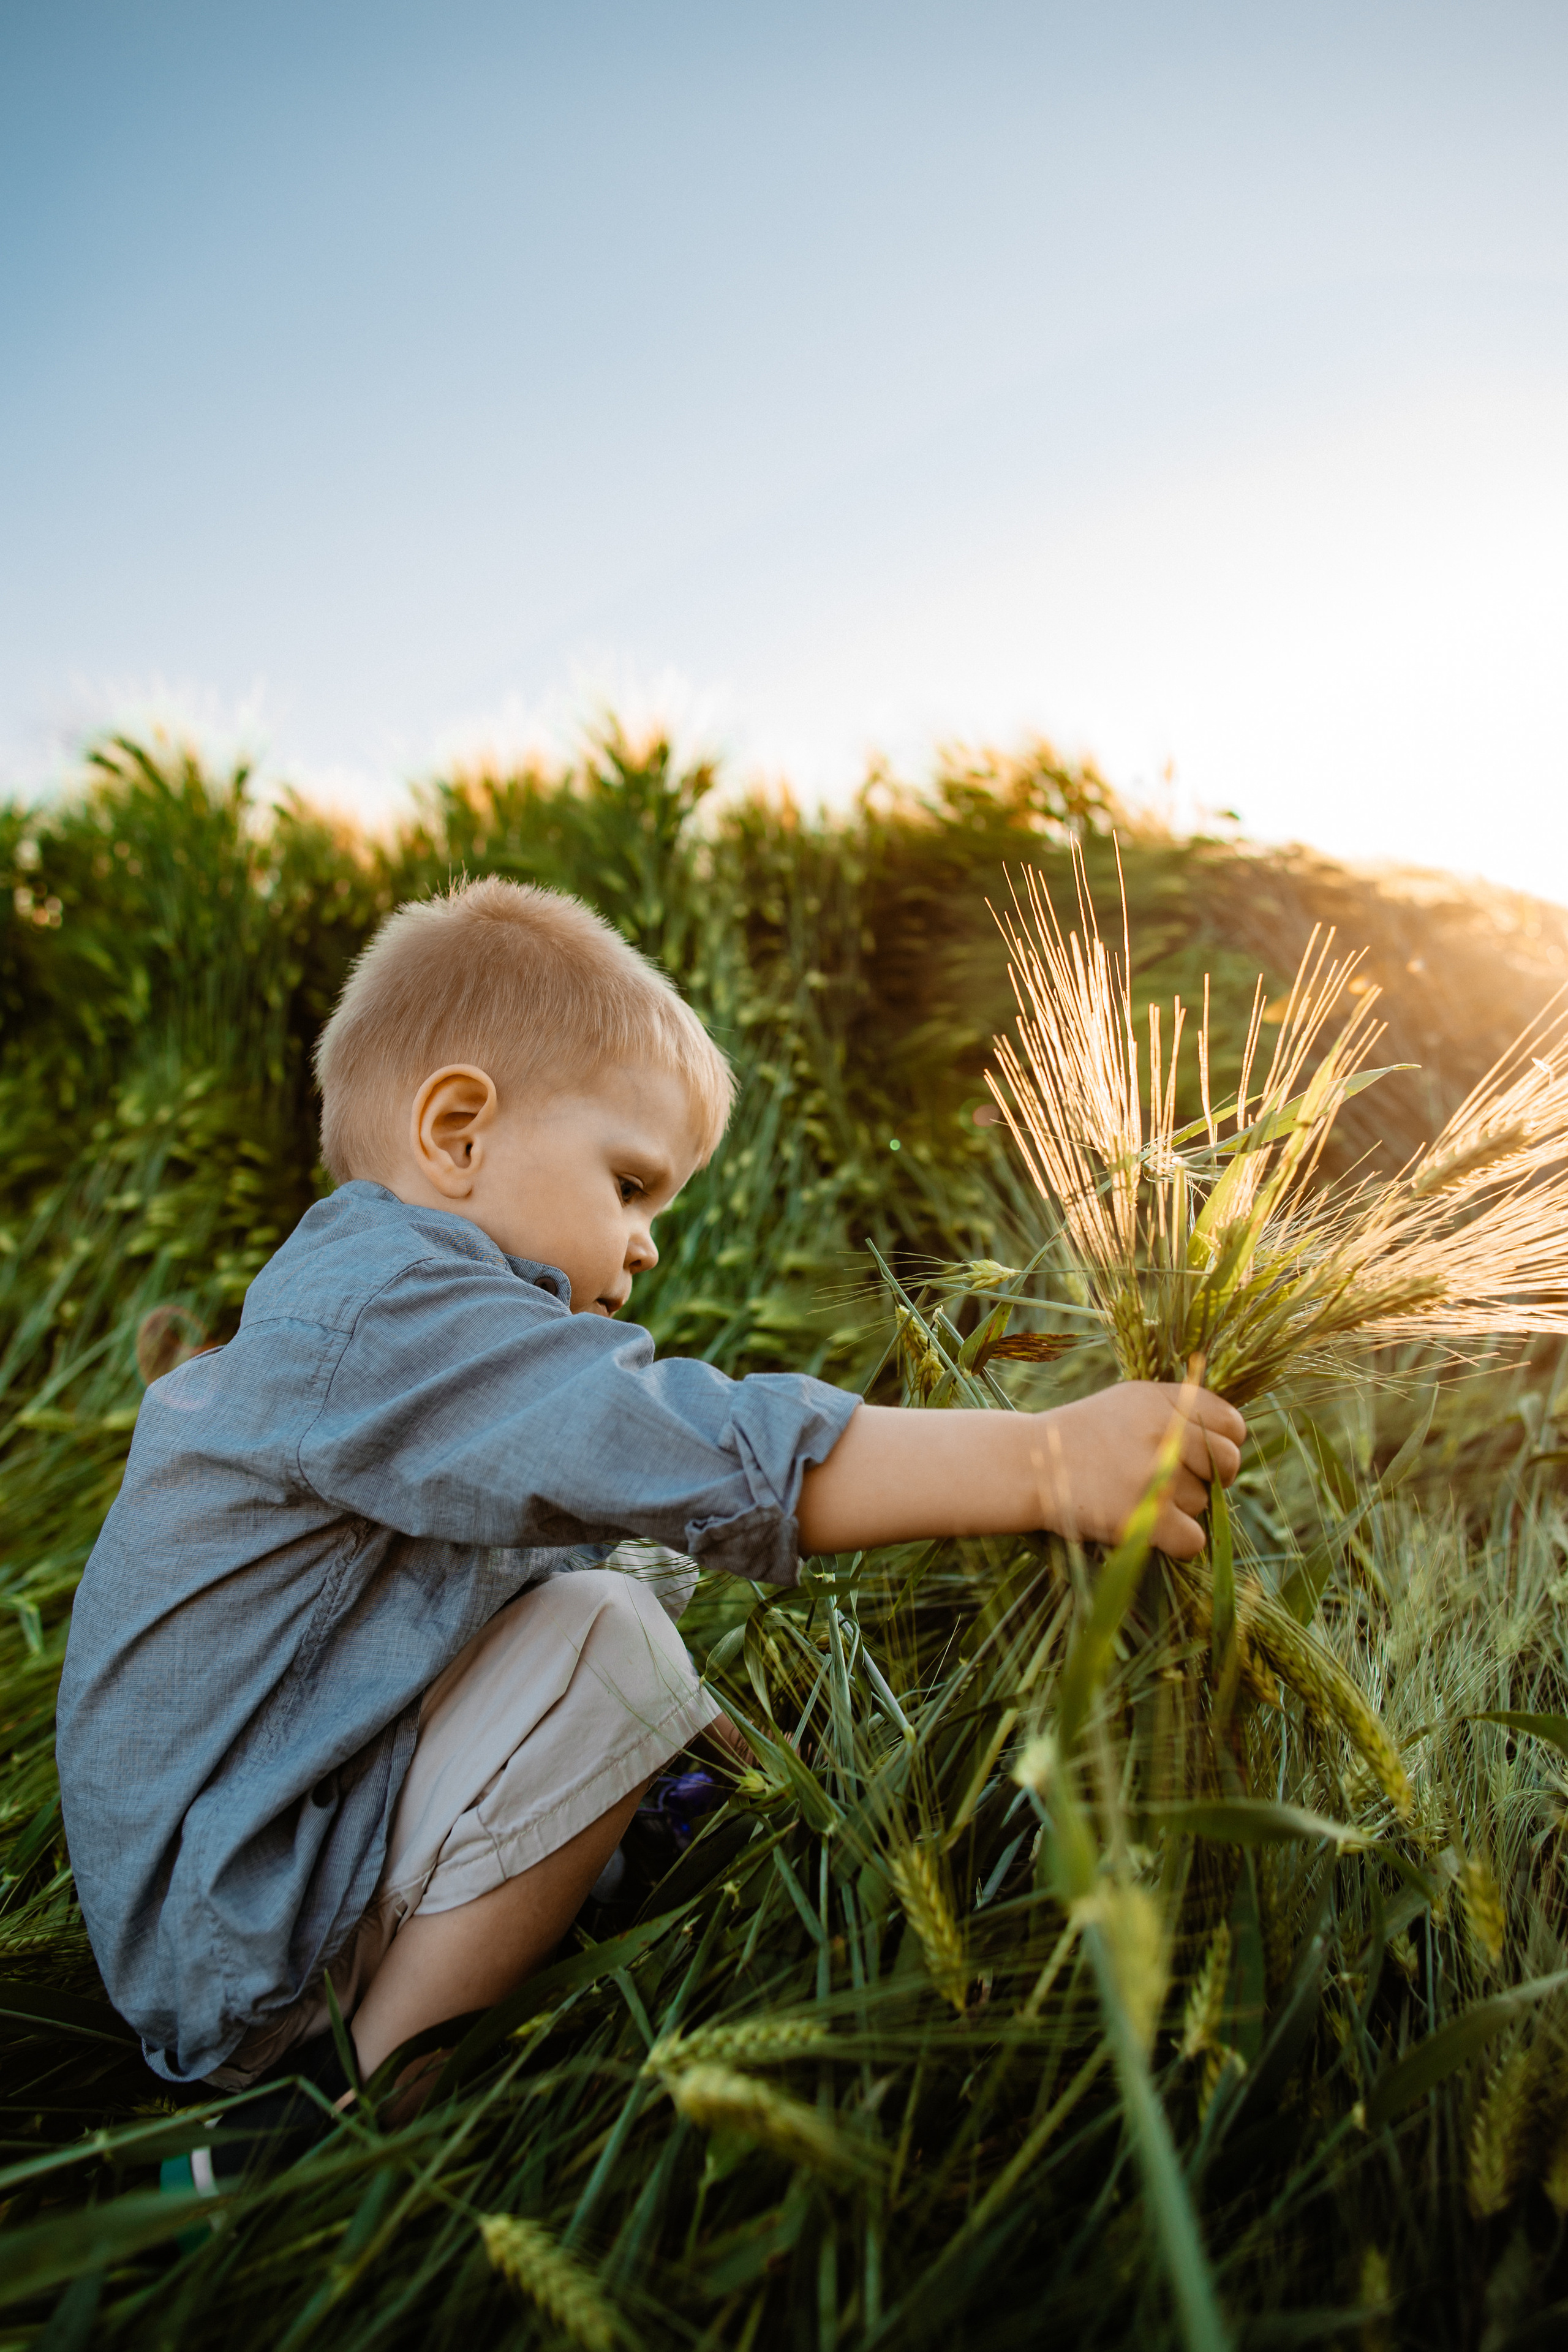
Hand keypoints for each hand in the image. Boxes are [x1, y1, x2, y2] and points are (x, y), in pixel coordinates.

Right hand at [1037, 1381, 1245, 1559]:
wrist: (1026, 1465)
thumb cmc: (1081, 1437)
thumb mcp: (1128, 1402)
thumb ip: (1178, 1408)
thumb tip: (1231, 1436)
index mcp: (1162, 1399)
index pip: (1231, 1423)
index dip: (1224, 1443)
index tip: (1204, 1455)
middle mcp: (1165, 1431)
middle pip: (1228, 1463)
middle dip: (1214, 1478)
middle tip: (1178, 1484)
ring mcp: (1156, 1475)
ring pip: (1205, 1503)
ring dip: (1179, 1509)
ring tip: (1136, 1498)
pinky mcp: (1146, 1516)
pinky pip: (1193, 1540)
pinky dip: (1177, 1543)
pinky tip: (1151, 1531)